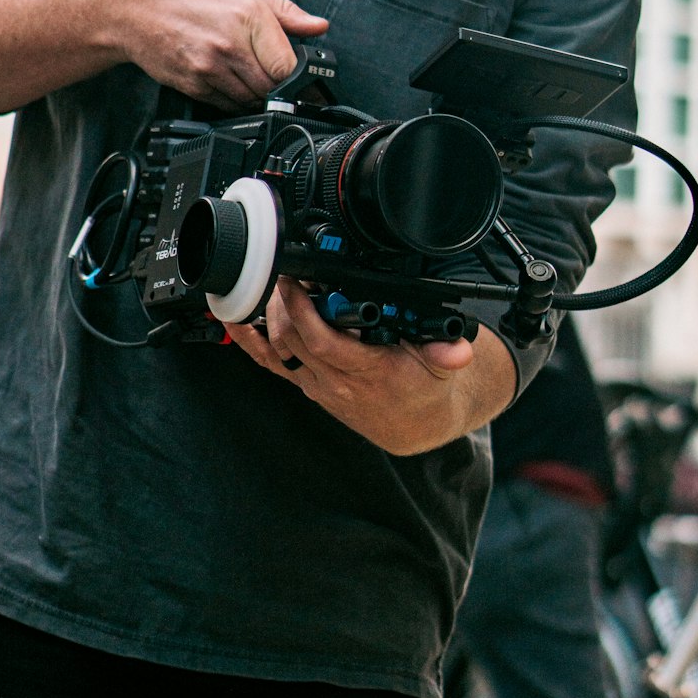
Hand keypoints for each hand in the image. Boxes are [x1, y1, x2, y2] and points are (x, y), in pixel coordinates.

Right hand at [109, 0, 327, 108]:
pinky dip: (236, 98)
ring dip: (258, 93)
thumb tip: (318, 27)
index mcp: (247, 15)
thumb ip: (284, 9)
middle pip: (273, 87)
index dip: (298, 72)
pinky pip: (228, 105)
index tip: (298, 69)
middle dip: (278, 82)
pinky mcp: (193, 86)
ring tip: (247, 68)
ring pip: (252, 100)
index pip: (289, 65)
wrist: (131, 6)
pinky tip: (229, 77)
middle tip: (269, 67)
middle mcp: (229, 46)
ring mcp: (209, 69)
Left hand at [225, 279, 510, 456]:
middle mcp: (336, 382)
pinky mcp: (308, 385)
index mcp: (368, 372)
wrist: (413, 426)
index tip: (298, 281)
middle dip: (283, 302)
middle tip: (284, 271)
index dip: (303, 311)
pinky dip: (250, 343)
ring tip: (271, 286)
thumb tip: (459, 349)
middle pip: (293, 339)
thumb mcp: (443, 367)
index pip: (323, 341)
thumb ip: (448, 353)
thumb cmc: (423, 390)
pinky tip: (238, 321)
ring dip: (269, 316)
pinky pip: (271, 365)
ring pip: (278, 350)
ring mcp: (317, 385)